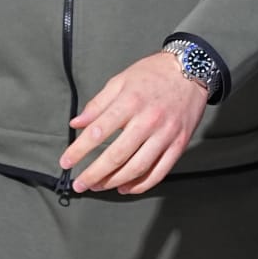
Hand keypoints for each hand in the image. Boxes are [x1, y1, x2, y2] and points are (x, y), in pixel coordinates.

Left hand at [60, 51, 207, 193]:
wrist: (192, 70)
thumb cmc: (152, 74)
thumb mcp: (120, 81)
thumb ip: (97, 104)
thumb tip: (76, 123)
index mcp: (130, 102)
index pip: (98, 132)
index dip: (79, 150)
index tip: (66, 162)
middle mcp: (148, 120)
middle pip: (116, 156)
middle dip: (94, 174)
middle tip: (79, 184)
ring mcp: (165, 134)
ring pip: (137, 168)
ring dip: (114, 182)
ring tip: (98, 187)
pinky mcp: (179, 144)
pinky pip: (159, 172)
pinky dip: (141, 185)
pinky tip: (125, 188)